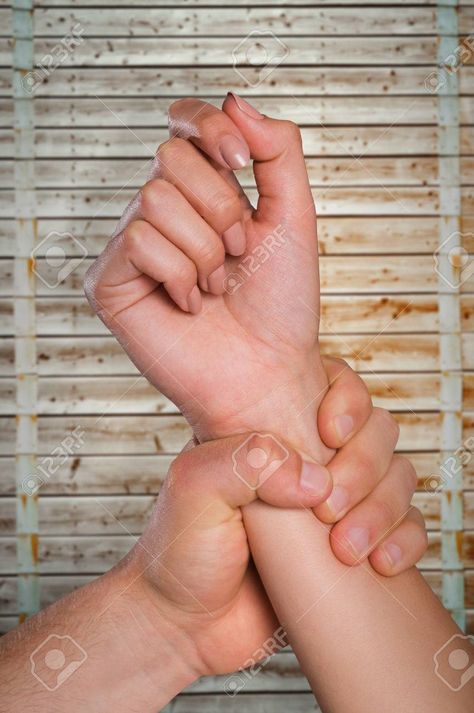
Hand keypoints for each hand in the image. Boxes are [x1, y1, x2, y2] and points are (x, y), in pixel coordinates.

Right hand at [85, 94, 330, 459]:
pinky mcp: (110, 280)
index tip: (241, 161)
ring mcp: (133, 246)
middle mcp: (164, 213)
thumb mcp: (295, 217)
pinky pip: (139, 241)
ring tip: (216, 285)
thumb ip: (277, 152)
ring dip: (205, 250)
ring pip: (156, 199)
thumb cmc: (281, 307)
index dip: (208, 127)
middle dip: (223, 210)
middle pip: (172, 158)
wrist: (269, 369)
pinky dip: (180, 274)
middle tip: (237, 254)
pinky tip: (190, 303)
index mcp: (203, 193)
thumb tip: (235, 101)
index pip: (184, 123)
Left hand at [124, 428, 425, 677]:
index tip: (329, 433)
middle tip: (328, 508)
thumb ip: (243, 461)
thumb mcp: (193, 488)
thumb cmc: (180, 550)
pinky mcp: (351, 544)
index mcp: (271, 429)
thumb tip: (312, 478)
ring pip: (397, 476)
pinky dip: (405, 540)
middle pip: (376, 431)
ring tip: (346, 548)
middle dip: (364, 466)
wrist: (187, 626)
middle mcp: (308, 459)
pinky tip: (381, 562)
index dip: (347, 401)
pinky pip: (404, 528)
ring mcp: (334, 502)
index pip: (333, 384)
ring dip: (384, 507)